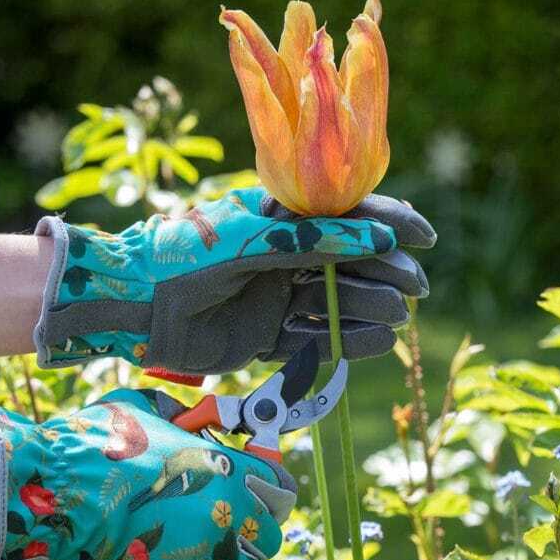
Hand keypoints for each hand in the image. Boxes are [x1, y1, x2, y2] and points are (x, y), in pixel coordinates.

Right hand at [0, 387, 295, 559]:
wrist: (54, 493)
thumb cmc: (92, 446)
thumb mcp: (140, 409)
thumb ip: (173, 413)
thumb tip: (185, 415)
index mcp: (224, 469)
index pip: (281, 492)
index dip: (270, 498)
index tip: (255, 502)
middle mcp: (225, 515)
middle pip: (267, 540)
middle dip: (249, 540)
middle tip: (225, 537)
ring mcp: (205, 558)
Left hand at [33, 186, 435, 370]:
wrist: (134, 306)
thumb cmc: (188, 255)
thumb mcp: (255, 239)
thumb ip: (315, 240)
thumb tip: (382, 236)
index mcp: (280, 221)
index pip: (346, 216)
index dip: (389, 223)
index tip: (425, 237)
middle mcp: (283, 257)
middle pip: (349, 262)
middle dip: (385, 272)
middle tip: (414, 288)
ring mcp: (276, 297)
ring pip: (336, 302)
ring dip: (368, 308)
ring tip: (394, 320)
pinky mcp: (266, 337)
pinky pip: (315, 339)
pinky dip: (345, 341)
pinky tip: (376, 343)